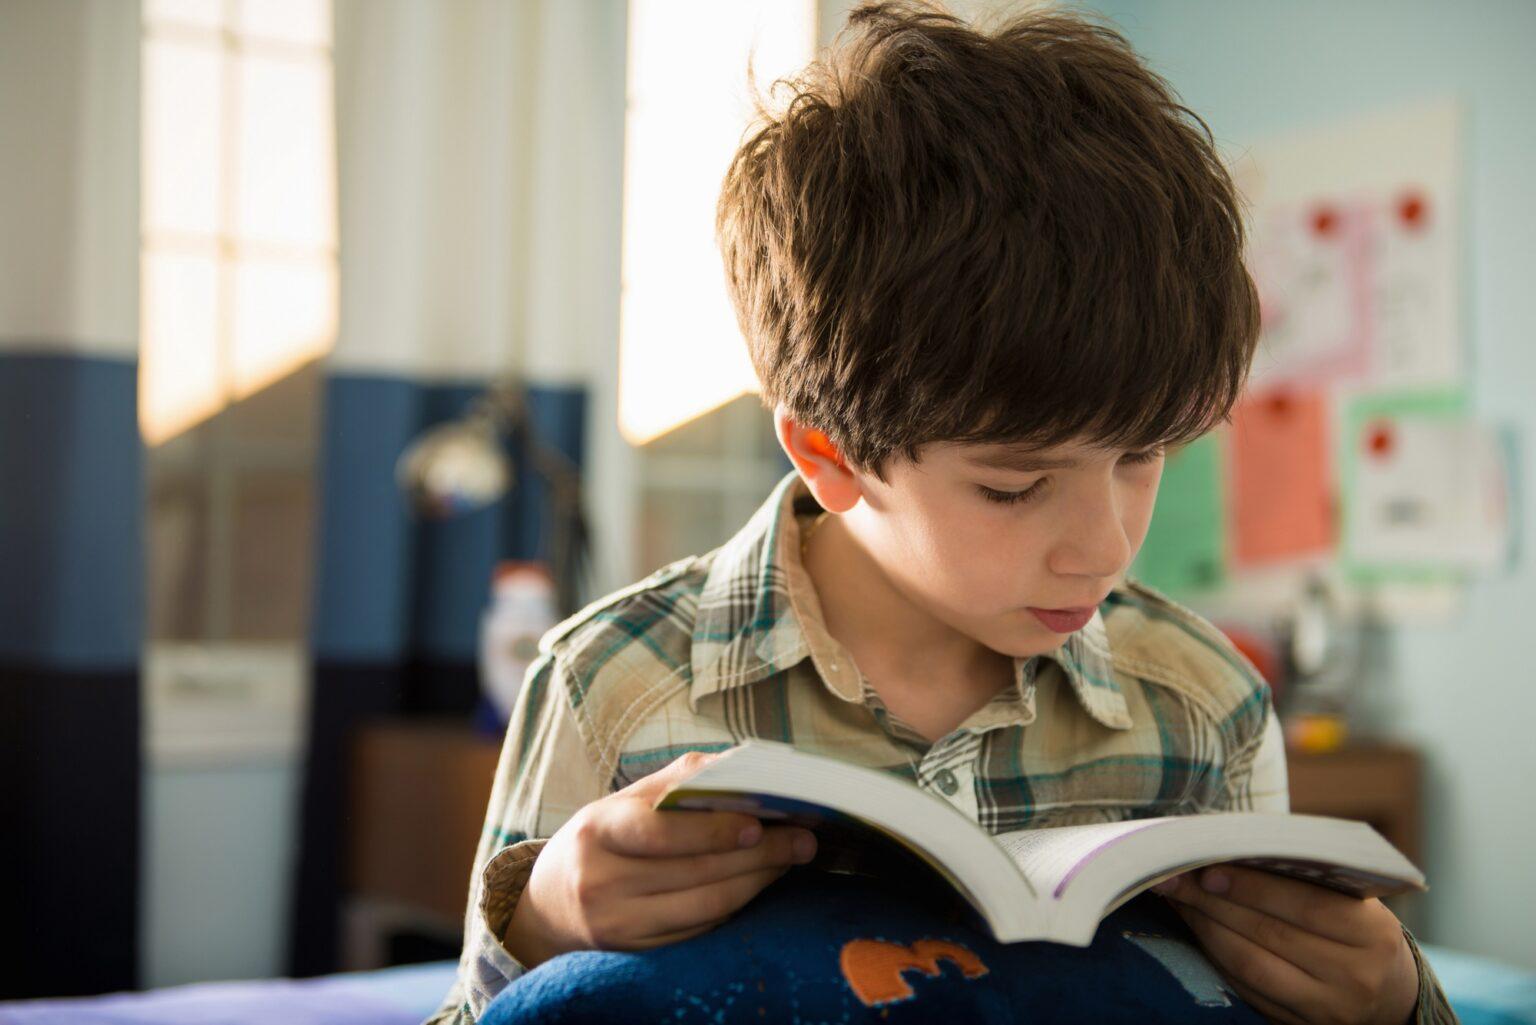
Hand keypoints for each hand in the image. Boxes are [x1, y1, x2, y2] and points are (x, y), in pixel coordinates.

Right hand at [503, 751, 817, 966]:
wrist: (548, 903)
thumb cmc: (602, 839)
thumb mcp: (625, 801)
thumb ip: (680, 781)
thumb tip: (746, 768)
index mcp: (598, 829)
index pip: (658, 830)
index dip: (712, 829)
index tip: (758, 822)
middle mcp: (602, 880)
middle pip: (695, 870)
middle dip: (759, 853)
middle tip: (803, 838)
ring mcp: (618, 923)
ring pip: (705, 904)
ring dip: (758, 880)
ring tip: (791, 857)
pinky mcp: (636, 951)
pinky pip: (700, 929)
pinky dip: (737, 905)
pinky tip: (760, 884)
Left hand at [1152, 865, 1418, 1024]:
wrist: (1391, 994)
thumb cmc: (1359, 929)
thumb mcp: (1352, 900)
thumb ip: (1303, 877)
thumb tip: (1229, 848)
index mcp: (1373, 934)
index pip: (1307, 905)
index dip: (1253, 887)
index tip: (1208, 868)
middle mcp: (1354, 976)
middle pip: (1270, 935)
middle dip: (1214, 902)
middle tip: (1174, 875)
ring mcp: (1327, 1008)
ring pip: (1250, 966)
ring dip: (1206, 928)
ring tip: (1178, 898)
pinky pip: (1245, 989)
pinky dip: (1214, 956)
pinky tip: (1196, 929)